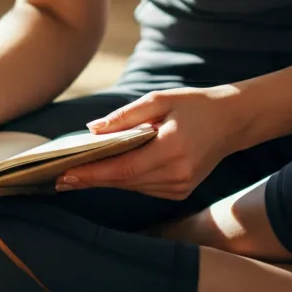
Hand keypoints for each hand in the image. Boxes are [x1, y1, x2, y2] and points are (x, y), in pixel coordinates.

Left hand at [56, 85, 254, 199]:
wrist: (232, 121)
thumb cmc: (193, 105)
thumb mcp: (158, 100)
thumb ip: (125, 116)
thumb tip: (92, 130)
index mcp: (172, 150)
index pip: (123, 168)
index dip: (92, 173)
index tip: (66, 174)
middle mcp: (177, 175)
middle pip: (124, 180)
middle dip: (90, 179)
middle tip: (59, 178)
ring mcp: (180, 187)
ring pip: (132, 186)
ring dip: (105, 180)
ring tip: (75, 174)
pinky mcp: (180, 191)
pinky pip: (144, 186)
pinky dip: (125, 179)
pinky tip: (106, 171)